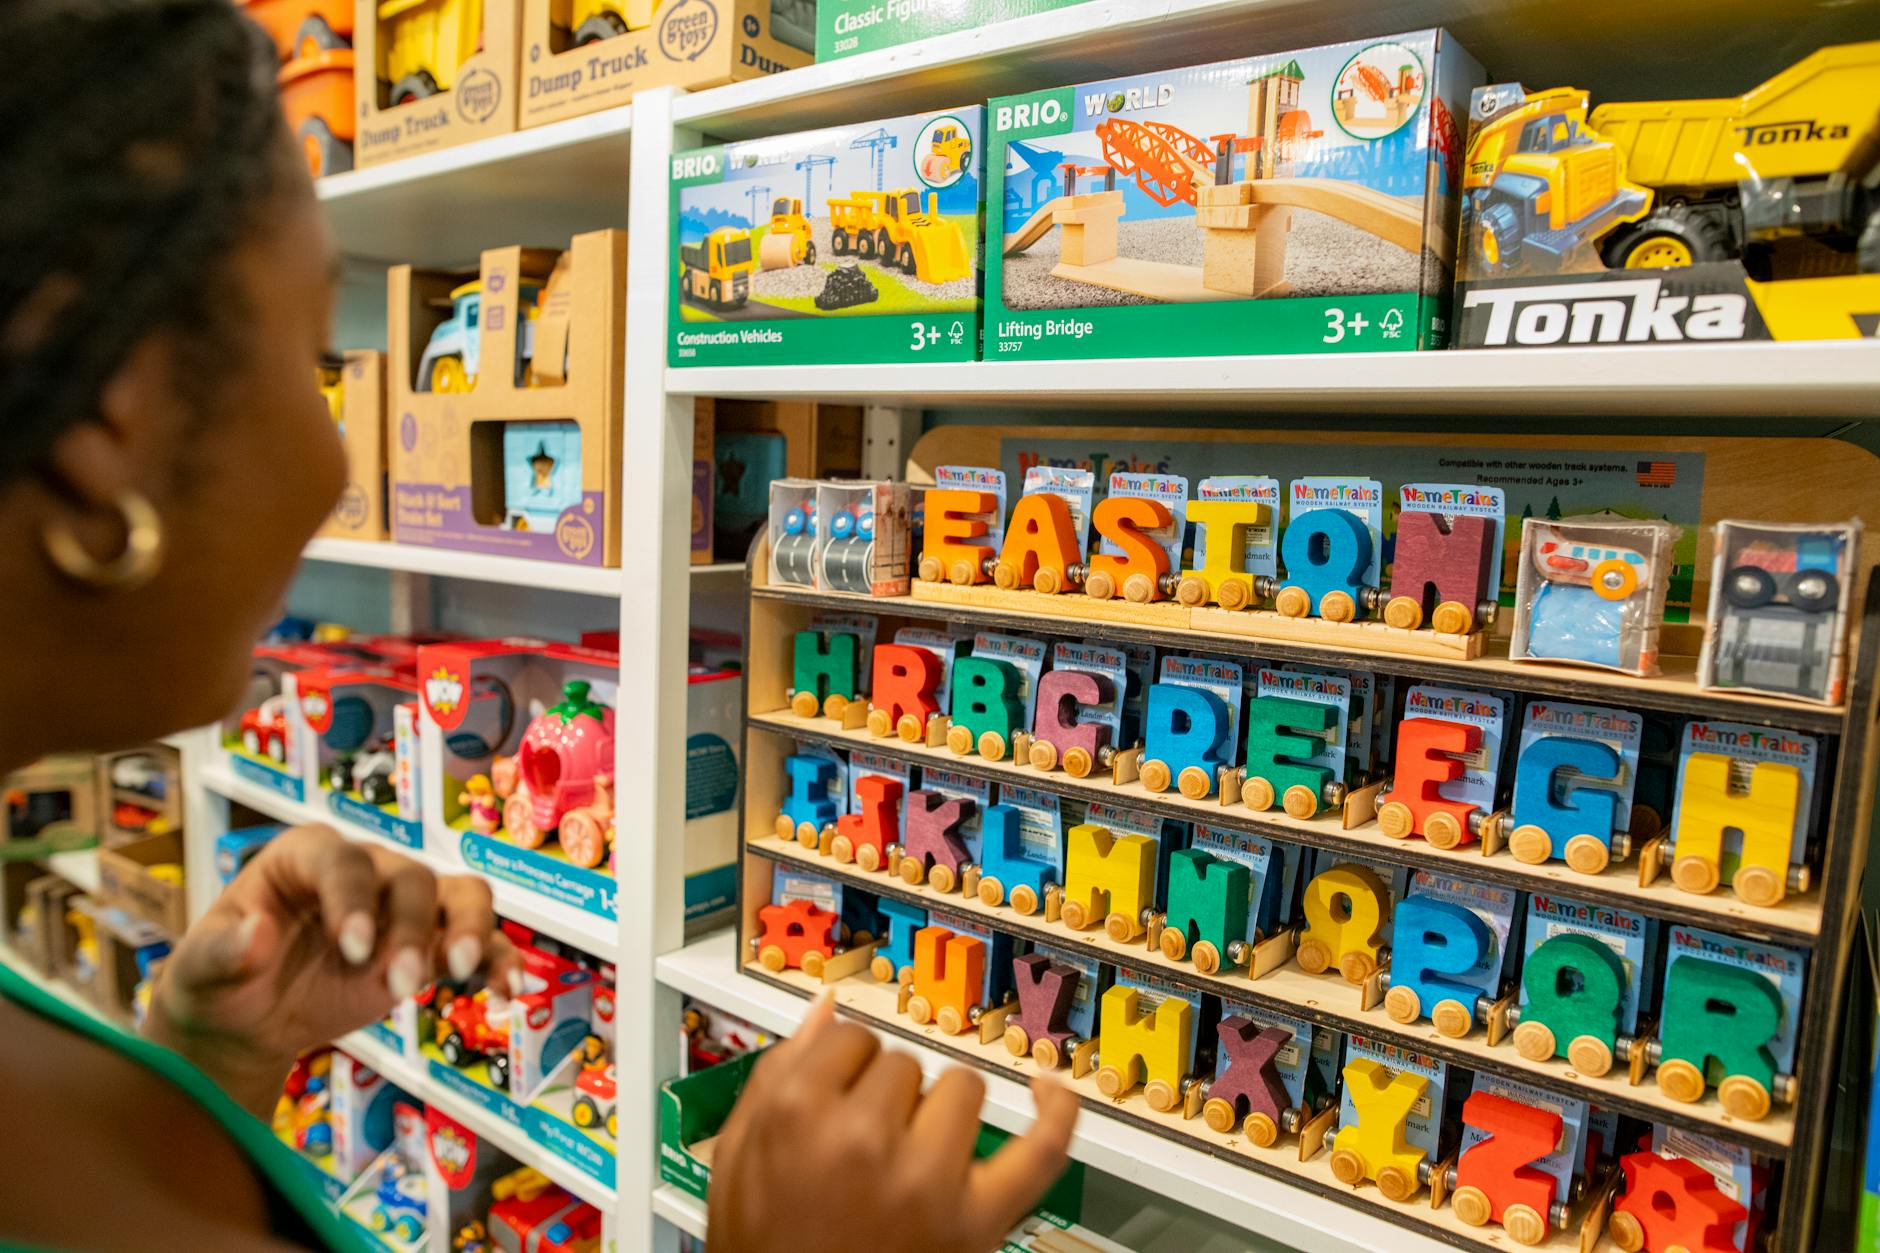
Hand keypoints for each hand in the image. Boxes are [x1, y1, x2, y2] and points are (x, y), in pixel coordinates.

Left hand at [145, 825, 520, 1115]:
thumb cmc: (221, 979)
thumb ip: (222, 951)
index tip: (354, 951)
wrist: (248, 1018)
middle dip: (408, 931)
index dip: (353, 899)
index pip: (342, 861)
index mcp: (306, 858)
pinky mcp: (430, 945)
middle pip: (410, 878)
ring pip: (461, 893)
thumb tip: (257, 934)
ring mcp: (404, 908)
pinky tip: (509, 991)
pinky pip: (480, 942)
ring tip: (460, 972)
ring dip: (468, 930)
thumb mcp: (201, 970)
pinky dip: (499, 961)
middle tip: (397, 987)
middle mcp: (365, 872)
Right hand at [708, 996, 1079, 1252]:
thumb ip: (776, 1073)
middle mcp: (863, 1140)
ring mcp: (925, 1179)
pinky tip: (1046, 1091)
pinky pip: (1039, 1150)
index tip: (840, 1097)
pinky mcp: (976, 1220)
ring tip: (910, 1155)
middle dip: (884, 1094)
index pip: (850, 1037)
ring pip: (960, 1088)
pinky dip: (1055, 1115)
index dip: (845, 1067)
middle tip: (862, 1149)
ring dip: (939, 1110)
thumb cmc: (767, 1248)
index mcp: (797, 1114)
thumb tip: (823, 1012)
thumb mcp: (737, 1157)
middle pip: (902, 1063)